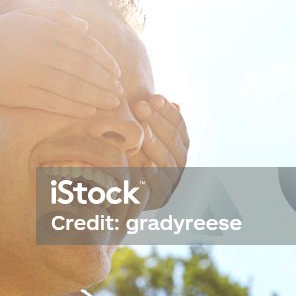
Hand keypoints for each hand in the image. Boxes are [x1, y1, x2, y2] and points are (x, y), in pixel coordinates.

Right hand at [0, 7, 123, 116]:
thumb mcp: (25, 16)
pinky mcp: (17, 92)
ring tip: (109, 103)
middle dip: (105, 81)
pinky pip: (52, 102)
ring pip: (72, 88)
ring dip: (96, 97)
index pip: (86, 46)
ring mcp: (28, 72)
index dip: (105, 61)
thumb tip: (86, 28)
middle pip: (84, 68)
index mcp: (45, 29)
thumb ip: (57, 18)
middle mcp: (40, 49)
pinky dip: (73, 108)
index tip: (116, 72)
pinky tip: (87, 111)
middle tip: (119, 92)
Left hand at [128, 94, 188, 210]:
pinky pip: (159, 185)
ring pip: (168, 161)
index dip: (167, 111)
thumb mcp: (141, 131)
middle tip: (141, 106)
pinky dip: (154, 175)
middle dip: (158, 122)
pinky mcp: (159, 197)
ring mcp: (171, 180)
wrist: (115, 185)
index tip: (152, 97)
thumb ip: (154, 119)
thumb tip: (177, 104)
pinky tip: (146, 163)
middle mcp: (180, 162)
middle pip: (174, 141)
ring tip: (141, 130)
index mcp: (180, 145)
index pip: (178, 125)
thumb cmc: (128, 149)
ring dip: (155, 144)